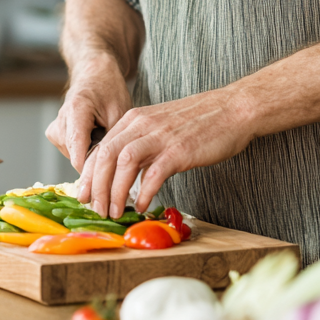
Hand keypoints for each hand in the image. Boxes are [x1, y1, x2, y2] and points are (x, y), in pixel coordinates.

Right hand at [46, 54, 131, 171]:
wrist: (95, 74)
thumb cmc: (110, 90)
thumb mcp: (120, 113)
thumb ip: (112, 143)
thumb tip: (114, 176)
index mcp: (76, 111)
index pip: (78, 153)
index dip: (93, 174)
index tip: (107, 190)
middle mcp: (61, 121)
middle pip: (76, 159)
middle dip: (96, 166)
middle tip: (117, 166)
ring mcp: (56, 128)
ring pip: (74, 158)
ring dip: (91, 157)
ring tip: (105, 141)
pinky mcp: (56, 134)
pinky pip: (71, 153)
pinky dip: (85, 152)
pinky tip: (96, 140)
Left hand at [77, 86, 253, 217]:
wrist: (233, 108)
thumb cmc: (199, 121)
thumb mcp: (160, 125)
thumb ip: (141, 142)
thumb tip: (124, 172)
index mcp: (135, 118)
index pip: (101, 147)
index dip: (89, 174)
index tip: (85, 195)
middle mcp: (143, 124)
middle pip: (106, 155)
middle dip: (96, 186)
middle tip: (96, 209)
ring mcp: (161, 136)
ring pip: (124, 162)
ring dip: (115, 191)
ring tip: (115, 212)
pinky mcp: (180, 150)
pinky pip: (154, 173)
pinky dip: (144, 192)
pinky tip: (141, 205)